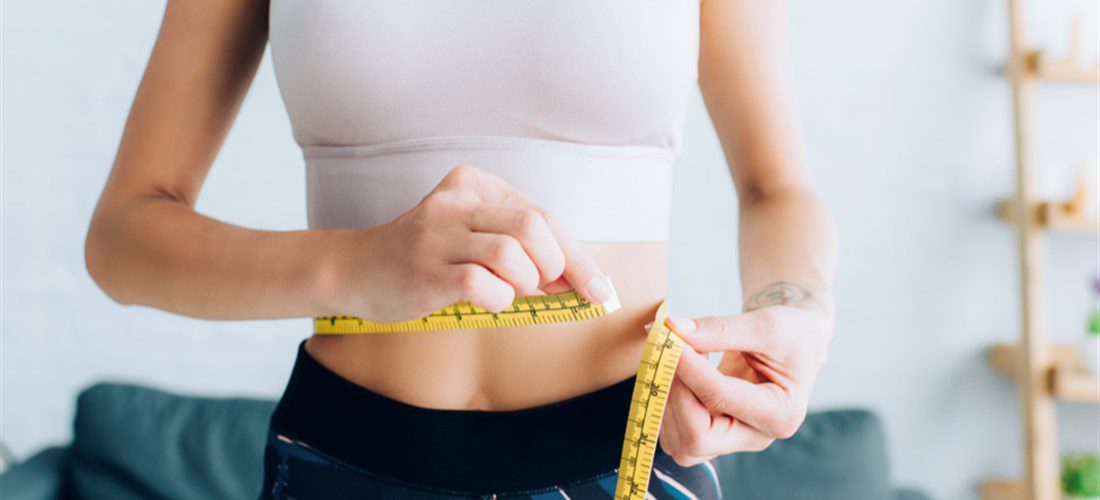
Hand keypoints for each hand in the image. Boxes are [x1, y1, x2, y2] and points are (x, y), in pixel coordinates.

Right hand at [326, 165, 611, 322]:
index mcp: (474, 183)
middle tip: (544, 288)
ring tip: (509, 292)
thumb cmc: (427, 258)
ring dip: (525, 284)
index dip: (577, 256)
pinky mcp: (425, 269)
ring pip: (512, 253)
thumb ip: (522, 251)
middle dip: (555, 267)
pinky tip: (486, 301)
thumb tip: (578, 281)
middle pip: (534, 226)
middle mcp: (456, 200)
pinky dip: (499, 300)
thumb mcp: (473, 238)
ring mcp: (437, 233)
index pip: (542, 215)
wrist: (355, 270)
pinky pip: (482, 285)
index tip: (600, 289)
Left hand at [658, 305, 831, 465]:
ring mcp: (733, 441)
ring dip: (666, 398)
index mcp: (781, 412)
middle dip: (674, 394)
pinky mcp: (713, 436)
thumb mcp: (764, 324)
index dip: (688, 369)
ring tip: (678, 357)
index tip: (669, 340)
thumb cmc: (789, 333)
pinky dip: (664, 405)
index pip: (720, 398)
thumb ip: (718, 329)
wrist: (794, 345)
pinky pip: (674, 436)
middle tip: (670, 352)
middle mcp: (756, 436)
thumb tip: (673, 328)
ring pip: (681, 442)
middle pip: (697, 438)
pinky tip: (676, 373)